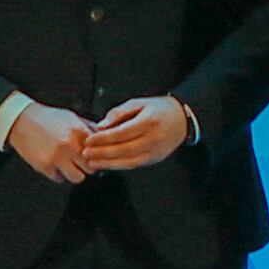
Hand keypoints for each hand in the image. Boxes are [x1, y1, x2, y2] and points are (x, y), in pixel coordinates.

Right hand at [3, 103, 96, 185]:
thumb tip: (103, 137)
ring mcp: (56, 157)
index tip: (94, 156)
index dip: (97, 155)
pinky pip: (59, 179)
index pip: (98, 152)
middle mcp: (69, 145)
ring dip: (75, 173)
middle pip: (90, 168)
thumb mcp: (71, 116)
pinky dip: (59, 174)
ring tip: (69, 165)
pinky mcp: (44, 166)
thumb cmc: (47, 118)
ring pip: (78, 178)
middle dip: (87, 166)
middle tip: (81, 162)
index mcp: (78, 131)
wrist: (22, 120)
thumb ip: (88, 128)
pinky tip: (55, 164)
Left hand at [81, 96, 195, 169]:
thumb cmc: (159, 108)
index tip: (89, 140)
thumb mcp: (139, 102)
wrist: (182, 118)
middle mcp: (153, 138)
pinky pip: (134, 165)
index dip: (103, 138)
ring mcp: (155, 151)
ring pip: (128, 161)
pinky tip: (107, 165)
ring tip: (93, 162)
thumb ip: (119, 112)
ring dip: (108, 163)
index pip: (121, 133)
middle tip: (86, 153)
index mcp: (149, 121)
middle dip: (102, 152)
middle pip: (123, 149)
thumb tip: (101, 126)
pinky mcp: (155, 159)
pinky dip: (119, 166)